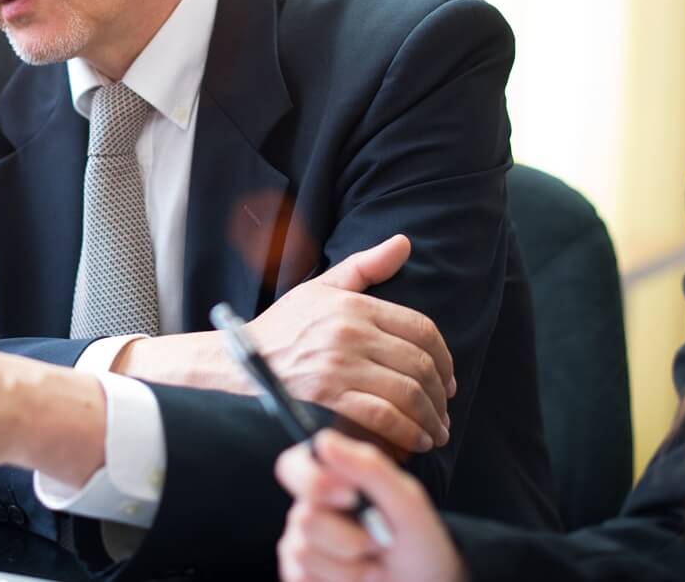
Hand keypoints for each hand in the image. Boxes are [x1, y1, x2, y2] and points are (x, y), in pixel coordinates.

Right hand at [116, 235, 453, 454]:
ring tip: (435, 431)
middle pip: (419, 363)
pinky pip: (381, 416)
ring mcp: (338, 365)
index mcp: (354, 305)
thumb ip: (365, 266)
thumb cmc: (282, 327)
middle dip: (440, 394)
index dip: (444, 357)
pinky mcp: (326, 397)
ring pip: (406, 392)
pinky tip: (415, 441)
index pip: (421, 328)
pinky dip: (406, 431)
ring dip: (429, 418)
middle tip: (444, 412)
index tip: (447, 379)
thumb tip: (404, 243)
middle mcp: (350, 332)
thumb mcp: (321, 288)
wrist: (236, 362)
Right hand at [275, 429, 468, 581]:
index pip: (292, 466)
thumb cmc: (418, 540)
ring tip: (372, 564)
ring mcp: (301, 544)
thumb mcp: (406, 502)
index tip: (350, 497)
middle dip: (349, 537)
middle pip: (303, 517)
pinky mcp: (300, 576)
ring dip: (349, 567)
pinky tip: (357, 579)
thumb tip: (325, 440)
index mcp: (332, 479)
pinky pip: (302, 579)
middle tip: (378, 540)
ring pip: (303, 553)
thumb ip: (370, 467)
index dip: (314, 482)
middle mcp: (310, 508)